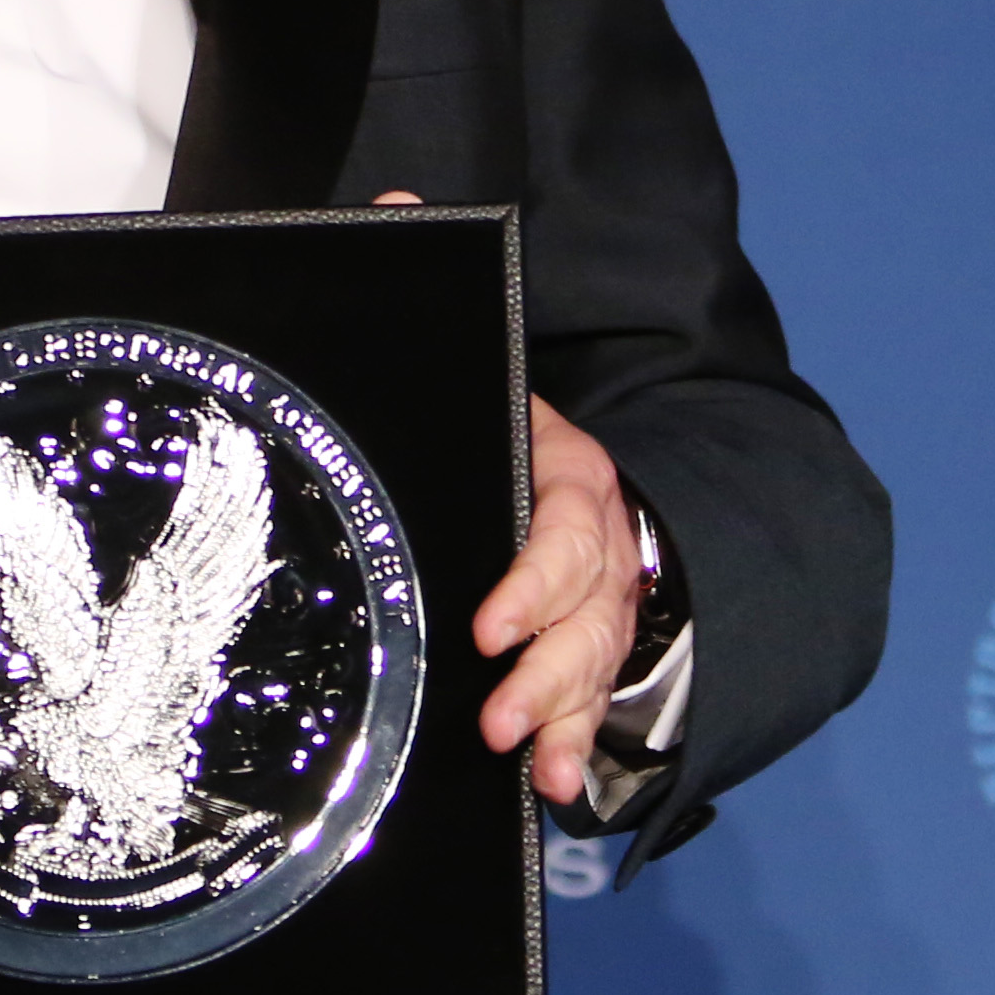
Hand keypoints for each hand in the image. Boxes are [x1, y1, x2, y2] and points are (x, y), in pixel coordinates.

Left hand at [373, 191, 646, 809]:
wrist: (548, 466)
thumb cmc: (488, 421)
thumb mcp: (468, 362)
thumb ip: (427, 284)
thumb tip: (394, 201)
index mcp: (564, 468)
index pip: (567, 526)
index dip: (535, 579)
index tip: (488, 625)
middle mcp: (594, 537)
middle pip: (592, 611)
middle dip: (549, 669)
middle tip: (498, 718)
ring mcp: (599, 600)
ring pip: (600, 663)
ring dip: (567, 717)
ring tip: (531, 765)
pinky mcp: (584, 649)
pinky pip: (596, 704)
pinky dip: (580, 749)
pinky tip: (556, 794)